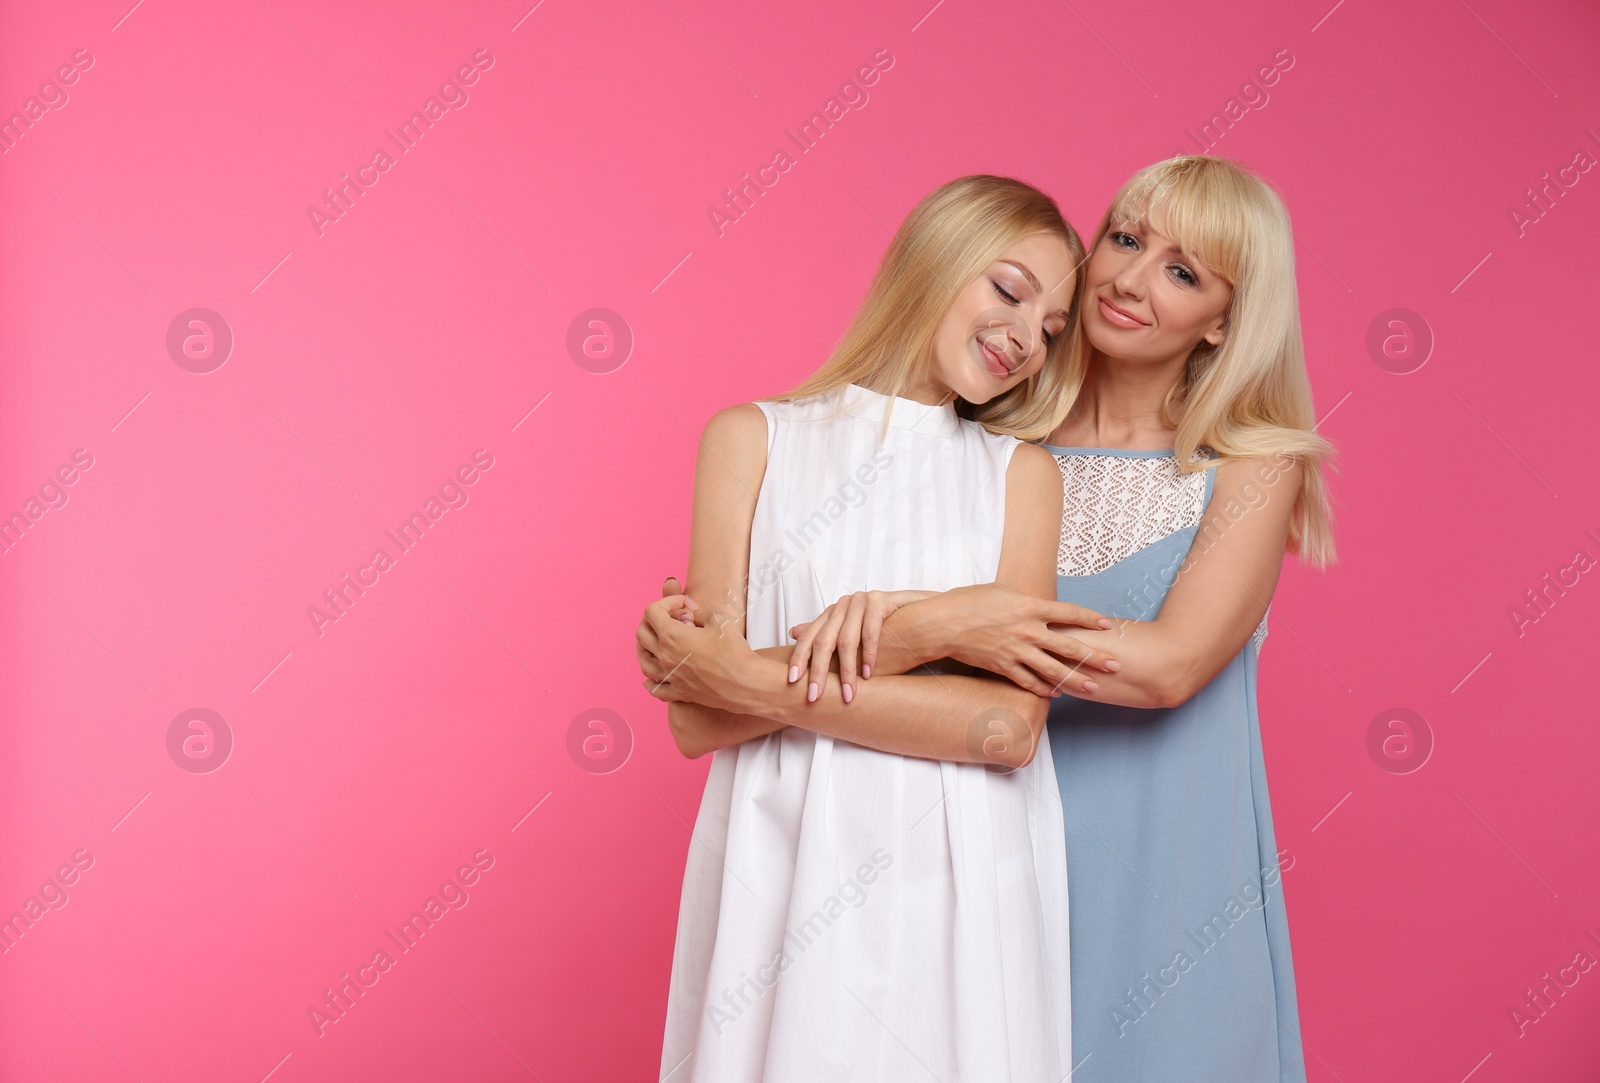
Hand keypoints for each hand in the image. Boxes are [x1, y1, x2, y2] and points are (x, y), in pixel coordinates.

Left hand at [637, 589, 757, 713]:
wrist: (745, 683)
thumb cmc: (734, 650)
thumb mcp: (718, 620)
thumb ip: (698, 612)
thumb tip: (689, 611)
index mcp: (671, 636)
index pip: (652, 611)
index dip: (667, 601)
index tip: (684, 604)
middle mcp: (664, 657)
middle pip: (642, 634)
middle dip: (652, 620)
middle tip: (670, 618)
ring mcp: (670, 676)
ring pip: (643, 661)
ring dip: (645, 647)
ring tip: (655, 642)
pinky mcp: (679, 692)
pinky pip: (655, 689)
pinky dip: (650, 682)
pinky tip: (650, 678)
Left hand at [786, 589, 938, 704]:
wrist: (923, 619)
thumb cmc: (888, 633)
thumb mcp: (854, 639)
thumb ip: (827, 637)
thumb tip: (792, 633)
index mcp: (833, 612)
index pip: (810, 637)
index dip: (799, 659)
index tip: (792, 683)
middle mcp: (844, 604)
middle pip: (823, 640)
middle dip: (818, 671)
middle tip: (814, 695)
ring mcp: (862, 600)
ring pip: (847, 640)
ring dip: (847, 671)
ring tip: (848, 695)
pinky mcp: (881, 600)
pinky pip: (871, 632)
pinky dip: (869, 656)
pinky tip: (868, 675)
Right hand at [931, 584, 1120, 696]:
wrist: (942, 624)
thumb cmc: (969, 601)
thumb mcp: (1002, 591)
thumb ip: (1027, 601)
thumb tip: (1043, 607)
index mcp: (1028, 606)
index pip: (1068, 613)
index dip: (1090, 619)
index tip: (1107, 625)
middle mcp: (1027, 630)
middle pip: (1068, 647)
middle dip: (1094, 657)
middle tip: (1115, 665)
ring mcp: (1015, 651)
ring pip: (1053, 670)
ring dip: (1076, 680)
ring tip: (1094, 687)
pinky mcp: (1002, 667)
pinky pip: (1028, 681)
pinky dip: (1044, 689)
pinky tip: (1057, 693)